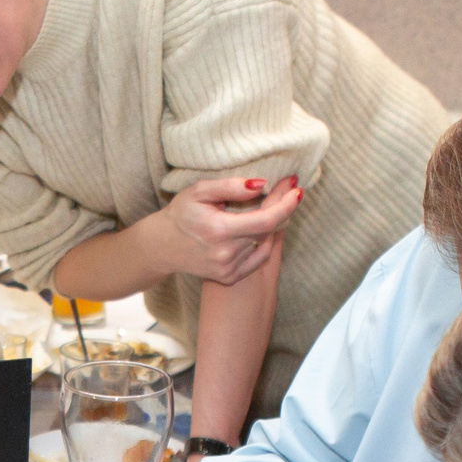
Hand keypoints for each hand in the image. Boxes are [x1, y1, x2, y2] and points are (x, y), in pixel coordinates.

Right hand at [142, 176, 299, 285]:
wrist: (163, 246)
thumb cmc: (182, 213)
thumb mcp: (200, 191)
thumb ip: (230, 186)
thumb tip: (261, 185)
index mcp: (220, 230)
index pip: (266, 220)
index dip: (286, 205)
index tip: (297, 190)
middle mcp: (226, 253)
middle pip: (268, 230)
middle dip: (281, 209)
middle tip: (288, 191)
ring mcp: (228, 268)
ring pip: (264, 243)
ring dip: (271, 225)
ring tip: (268, 208)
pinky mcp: (229, 277)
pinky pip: (259, 258)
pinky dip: (265, 243)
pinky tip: (260, 230)